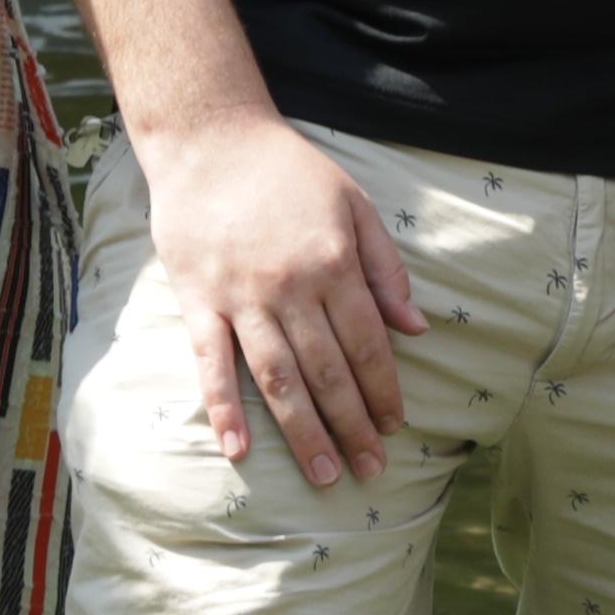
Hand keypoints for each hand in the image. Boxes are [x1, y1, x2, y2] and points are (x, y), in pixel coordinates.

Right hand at [153, 110, 415, 487]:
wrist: (210, 139)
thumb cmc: (288, 171)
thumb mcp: (354, 204)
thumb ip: (385, 268)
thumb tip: (416, 329)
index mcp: (334, 264)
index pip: (368, 344)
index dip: (384, 390)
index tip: (395, 427)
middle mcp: (290, 287)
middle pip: (328, 372)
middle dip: (353, 426)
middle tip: (369, 470)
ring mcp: (241, 297)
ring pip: (278, 378)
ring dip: (303, 431)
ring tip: (323, 474)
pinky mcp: (198, 301)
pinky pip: (212, 364)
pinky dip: (224, 410)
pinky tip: (240, 450)